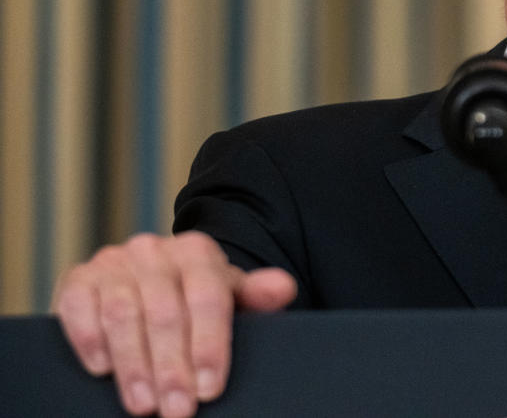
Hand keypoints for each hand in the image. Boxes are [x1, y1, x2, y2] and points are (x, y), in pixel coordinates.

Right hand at [53, 231, 296, 416]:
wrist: (151, 278)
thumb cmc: (195, 296)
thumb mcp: (229, 295)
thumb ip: (256, 295)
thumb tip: (283, 288)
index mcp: (197, 252)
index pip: (208, 297)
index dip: (209, 345)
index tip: (210, 388)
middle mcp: (154, 250)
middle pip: (165, 312)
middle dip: (171, 368)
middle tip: (176, 410)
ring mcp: (113, 261)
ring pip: (122, 313)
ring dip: (132, 365)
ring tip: (143, 405)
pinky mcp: (77, 278)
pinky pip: (78, 307)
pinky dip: (89, 338)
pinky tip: (101, 369)